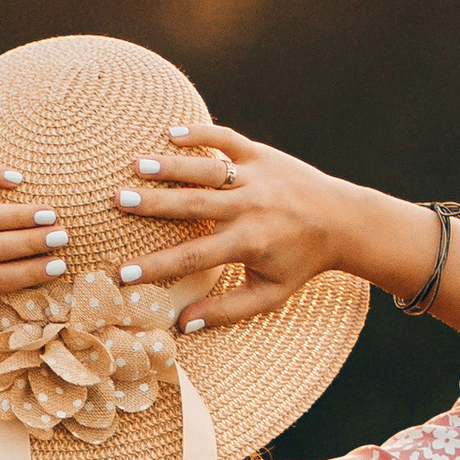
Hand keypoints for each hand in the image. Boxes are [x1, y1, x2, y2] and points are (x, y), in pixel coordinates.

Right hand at [103, 124, 377, 329]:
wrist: (342, 220)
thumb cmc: (301, 263)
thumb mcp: (269, 294)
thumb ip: (226, 311)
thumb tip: (183, 325)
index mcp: (248, 243)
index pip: (194, 256)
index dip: (156, 266)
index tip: (123, 272)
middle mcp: (250, 207)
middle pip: (193, 205)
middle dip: (153, 204)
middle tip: (117, 201)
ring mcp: (256, 176)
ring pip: (207, 169)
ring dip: (171, 166)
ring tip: (135, 166)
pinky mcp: (262, 154)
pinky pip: (227, 139)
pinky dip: (201, 133)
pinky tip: (170, 133)